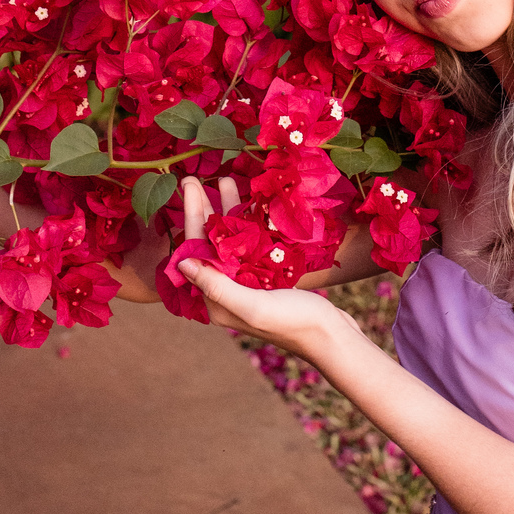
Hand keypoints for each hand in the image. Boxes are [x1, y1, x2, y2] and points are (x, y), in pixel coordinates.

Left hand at [178, 173, 359, 360]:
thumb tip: (181, 262)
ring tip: (223, 179)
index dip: (191, 216)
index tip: (188, 185)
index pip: (195, 251)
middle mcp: (226, 290)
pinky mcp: (265, 276)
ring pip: (229, 238)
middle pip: (208, 242)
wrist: (332, 336)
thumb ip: (217, 286)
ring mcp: (246, 282)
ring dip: (225, 209)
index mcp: (215, 300)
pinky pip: (250, 243)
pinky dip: (248, 220)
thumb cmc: (294, 323)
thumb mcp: (253, 306)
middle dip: (202, 209)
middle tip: (193, 176)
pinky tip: (249, 199)